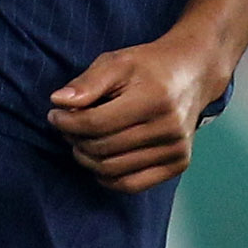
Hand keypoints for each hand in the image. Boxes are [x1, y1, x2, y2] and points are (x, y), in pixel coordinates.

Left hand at [48, 31, 226, 192]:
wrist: (192, 73)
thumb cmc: (149, 67)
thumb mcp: (116, 62)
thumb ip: (87, 83)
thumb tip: (58, 102)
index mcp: (154, 99)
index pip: (96, 123)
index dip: (67, 122)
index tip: (55, 114)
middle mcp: (169, 128)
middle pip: (102, 148)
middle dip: (75, 140)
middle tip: (67, 128)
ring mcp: (176, 149)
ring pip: (112, 170)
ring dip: (87, 159)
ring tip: (81, 142)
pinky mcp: (179, 164)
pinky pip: (131, 185)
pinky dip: (107, 178)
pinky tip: (98, 160)